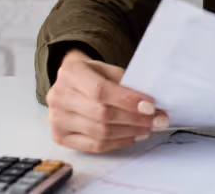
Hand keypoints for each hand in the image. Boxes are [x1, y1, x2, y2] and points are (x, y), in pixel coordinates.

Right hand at [46, 47, 169, 152]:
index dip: (127, 100)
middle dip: (134, 119)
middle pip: (101, 115)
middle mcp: (59, 97)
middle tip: (157, 119)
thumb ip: (125, 82)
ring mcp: (57, 120)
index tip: (150, 106)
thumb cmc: (92, 74)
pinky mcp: (61, 137)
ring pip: (100, 133)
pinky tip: (133, 136)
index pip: (100, 91)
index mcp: (71, 73)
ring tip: (148, 128)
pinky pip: (94, 146)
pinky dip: (118, 142)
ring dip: (129, 132)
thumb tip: (151, 102)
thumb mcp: (106, 68)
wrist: (69, 82)